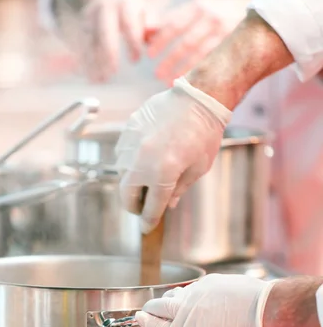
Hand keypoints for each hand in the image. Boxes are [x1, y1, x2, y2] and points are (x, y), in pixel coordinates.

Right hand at [65, 0, 153, 82]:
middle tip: (113, 71)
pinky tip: (91, 78)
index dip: (132, 42)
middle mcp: (104, 8)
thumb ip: (152, 24)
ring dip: (94, 61)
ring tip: (100, 79)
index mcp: (124, 3)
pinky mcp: (81, 29)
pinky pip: (81, 48)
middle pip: (105, 31)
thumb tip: (153, 34)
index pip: (128, 23)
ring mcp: (90, 18)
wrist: (108, 0)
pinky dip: (85, 63)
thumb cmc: (132, 13)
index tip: (135, 60)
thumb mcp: (145, 13)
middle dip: (109, 51)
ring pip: (90, 41)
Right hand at [115, 76, 231, 232]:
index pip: (151, 208)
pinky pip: (123, 155)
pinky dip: (131, 163)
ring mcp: (131, 146)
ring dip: (132, 184)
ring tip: (147, 181)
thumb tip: (167, 204)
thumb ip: (179, 189)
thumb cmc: (204, 134)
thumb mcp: (198, 168)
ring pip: (122, 175)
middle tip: (143, 208)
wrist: (198, 98)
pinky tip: (146, 158)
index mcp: (163, 174)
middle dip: (133, 207)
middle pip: (126, 196)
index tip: (147, 229)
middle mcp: (142, 162)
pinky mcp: (128, 131)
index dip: (148, 222)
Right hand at [135, 274, 281, 326]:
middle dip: (150, 306)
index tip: (139, 315)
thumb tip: (188, 321)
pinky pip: (195, 287)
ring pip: (176, 293)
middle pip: (158, 305)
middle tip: (147, 307)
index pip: (156, 325)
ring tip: (174, 301)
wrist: (262, 310)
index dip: (145, 320)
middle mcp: (185, 310)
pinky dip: (194, 292)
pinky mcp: (208, 281)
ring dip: (172, 298)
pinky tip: (203, 297)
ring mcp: (195, 292)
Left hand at [146, 0, 248, 85]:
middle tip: (157, 74)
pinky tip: (190, 83)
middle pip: (186, 42)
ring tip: (170, 82)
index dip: (161, 40)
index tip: (149, 54)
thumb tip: (146, 31)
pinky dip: (200, 74)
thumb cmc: (219, 15)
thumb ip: (173, 20)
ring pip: (200, 56)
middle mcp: (211, 18)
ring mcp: (224, 33)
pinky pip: (213, 63)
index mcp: (199, 7)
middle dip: (170, 60)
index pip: (174, 24)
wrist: (259, 16)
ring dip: (184, 70)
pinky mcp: (234, 47)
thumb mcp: (197, 10)